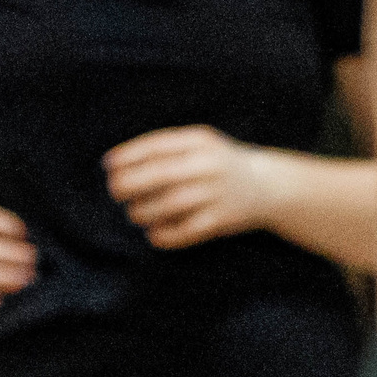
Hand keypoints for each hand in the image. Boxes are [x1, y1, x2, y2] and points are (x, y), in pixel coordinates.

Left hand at [103, 125, 274, 249]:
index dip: (128, 156)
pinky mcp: (222, 220)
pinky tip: (153, 234)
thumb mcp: (198, 144)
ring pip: (169, 204)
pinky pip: (186, 230)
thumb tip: (116, 164)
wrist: (267, 186)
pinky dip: (165, 234)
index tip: (108, 165)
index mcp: (199, 141)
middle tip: (114, 191)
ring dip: (143, 211)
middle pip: (160, 174)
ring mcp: (216, 193)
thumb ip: (164, 149)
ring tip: (135, 213)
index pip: (157, 146)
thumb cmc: (218, 163)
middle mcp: (208, 165)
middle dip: (130, 183)